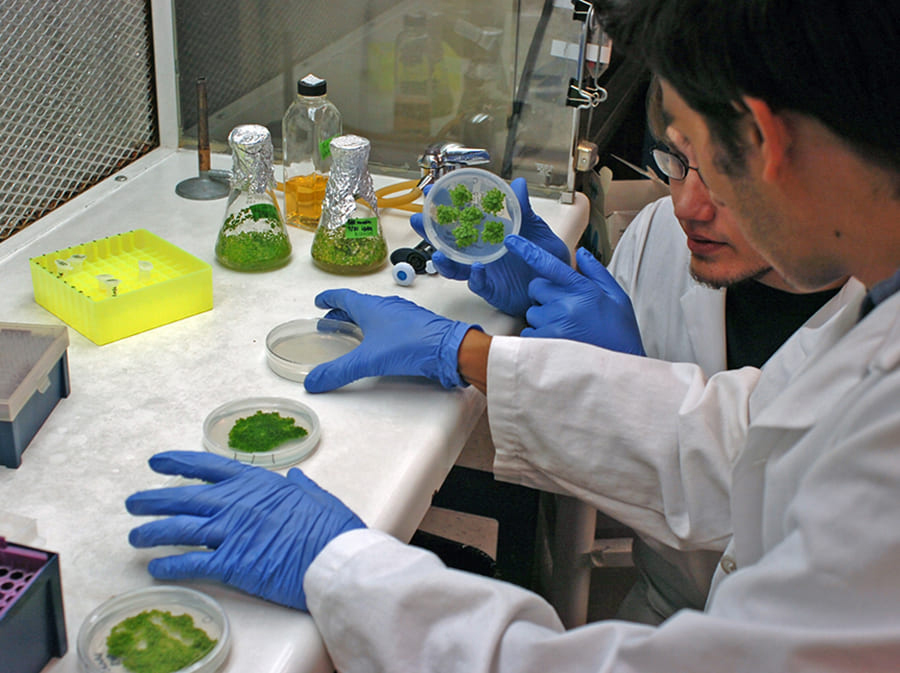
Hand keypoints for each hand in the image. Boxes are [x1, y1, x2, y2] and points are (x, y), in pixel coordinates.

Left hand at [126, 451, 363, 610]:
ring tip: (135, 537)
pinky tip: (155, 569)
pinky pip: (191, 563)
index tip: (157, 461)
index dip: (179, 462)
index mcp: (256, 483)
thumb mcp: (317, 496)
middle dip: (153, 499)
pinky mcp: (231, 563)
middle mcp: (237, 503)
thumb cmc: (331, 527)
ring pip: (179, 529)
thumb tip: (295, 478)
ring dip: (152, 532)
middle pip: (184, 498)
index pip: (208, 467)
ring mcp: (231, 532)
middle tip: (133, 502)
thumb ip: (299, 487)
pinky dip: (170, 566)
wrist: (334, 558)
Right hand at [304, 289, 477, 392]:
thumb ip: (339, 371)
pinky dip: (377, 329)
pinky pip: (390, 323)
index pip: (343, 297)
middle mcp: (386, 306)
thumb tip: (312, 382)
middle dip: (342, 313)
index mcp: (370, 306)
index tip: (319, 301)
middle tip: (330, 322)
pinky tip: (380, 343)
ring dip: (360, 321)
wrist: (449, 348)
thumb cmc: (410, 344)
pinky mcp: (416, 326)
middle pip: (358, 305)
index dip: (329, 299)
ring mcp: (403, 315)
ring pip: (375, 314)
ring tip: (351, 333)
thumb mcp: (368, 360)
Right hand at [410, 177, 569, 316]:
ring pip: (456, 267)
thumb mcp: (536, 230)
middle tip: (418, 221)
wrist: (561, 285)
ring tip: (439, 254)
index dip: (445, 209)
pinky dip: (475, 277)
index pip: (462, 220)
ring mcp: (484, 271)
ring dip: (445, 261)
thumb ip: (524, 209)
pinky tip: (477, 269)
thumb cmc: (546, 259)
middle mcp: (481, 253)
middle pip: (448, 243)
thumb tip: (517, 184)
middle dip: (430, 233)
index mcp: (488, 234)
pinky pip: (478, 284)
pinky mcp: (492, 289)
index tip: (432, 195)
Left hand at [506, 236, 644, 355]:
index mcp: (581, 288)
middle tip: (563, 309)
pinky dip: (538, 336)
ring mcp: (554, 323)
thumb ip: (596, 272)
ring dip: (542, 318)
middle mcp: (565, 303)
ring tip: (566, 330)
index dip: (526, 250)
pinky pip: (529, 333)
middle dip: (544, 295)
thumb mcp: (617, 297)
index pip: (548, 264)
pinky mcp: (545, 342)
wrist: (618, 367)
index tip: (510, 241)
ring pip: (532, 312)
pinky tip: (558, 342)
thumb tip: (580, 253)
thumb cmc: (620, 332)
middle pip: (535, 288)